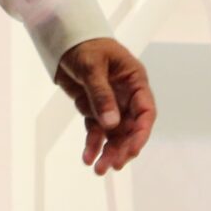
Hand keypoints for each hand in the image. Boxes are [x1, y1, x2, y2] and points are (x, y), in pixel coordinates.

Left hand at [54, 38, 156, 173]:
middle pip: (130, 128)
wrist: (65, 40)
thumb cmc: (85, 46)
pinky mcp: (95, 110)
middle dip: (123, 148)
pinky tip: (87, 157)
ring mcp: (112, 104)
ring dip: (108, 151)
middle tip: (112, 165)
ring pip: (115, 134)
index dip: (141, 132)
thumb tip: (111, 123)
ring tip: (98, 169)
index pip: (145, 111)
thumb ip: (101, 95)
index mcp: (135, 81)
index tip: (132, 149)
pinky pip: (97, 131)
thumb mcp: (92, 67)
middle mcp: (126, 96)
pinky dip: (93, 144)